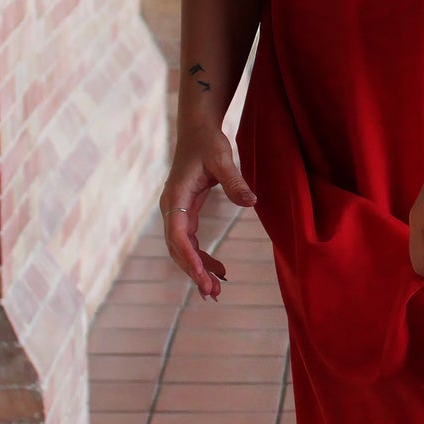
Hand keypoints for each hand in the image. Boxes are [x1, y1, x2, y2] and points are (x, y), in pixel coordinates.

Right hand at [160, 117, 256, 297]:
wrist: (197, 130)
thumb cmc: (208, 143)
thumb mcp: (222, 159)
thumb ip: (235, 181)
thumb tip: (252, 202)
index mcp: (176, 197)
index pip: (177, 235)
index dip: (190, 258)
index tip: (203, 278)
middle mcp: (171, 207)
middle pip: (177, 248)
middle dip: (193, 271)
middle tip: (212, 293)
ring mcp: (176, 211)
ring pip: (182, 248)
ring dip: (197, 269)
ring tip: (216, 290)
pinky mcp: (185, 212)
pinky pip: (190, 241)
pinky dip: (202, 257)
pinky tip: (219, 271)